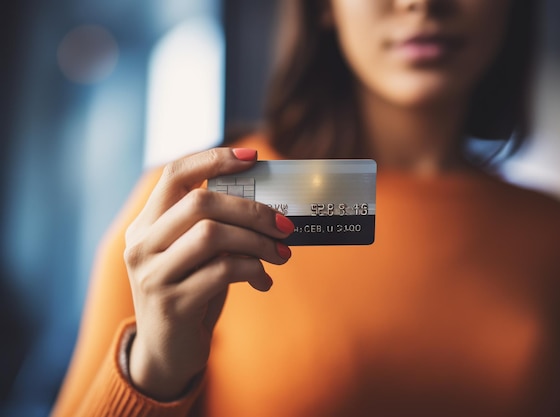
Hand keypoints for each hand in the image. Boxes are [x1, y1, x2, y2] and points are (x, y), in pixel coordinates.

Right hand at [124, 148, 293, 400]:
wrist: (168, 351)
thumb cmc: (191, 291)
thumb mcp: (195, 255)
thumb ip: (214, 228)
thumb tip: (267, 206)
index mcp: (146, 225)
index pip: (175, 175)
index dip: (214, 159)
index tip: (252, 157)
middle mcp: (141, 245)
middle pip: (200, 203)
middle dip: (252, 210)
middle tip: (285, 224)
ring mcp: (152, 275)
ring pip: (212, 235)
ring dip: (258, 241)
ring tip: (281, 254)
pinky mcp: (171, 304)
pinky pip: (223, 272)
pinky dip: (253, 271)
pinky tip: (264, 282)